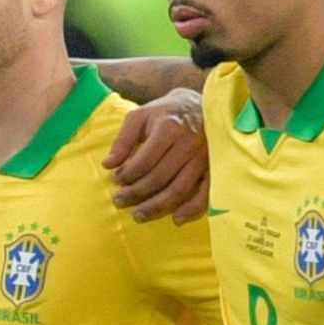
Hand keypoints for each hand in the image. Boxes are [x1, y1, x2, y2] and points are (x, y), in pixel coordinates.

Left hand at [106, 89, 207, 221]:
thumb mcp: (140, 116)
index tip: (116, 180)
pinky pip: (206, 192)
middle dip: (136, 193)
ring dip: (157, 206)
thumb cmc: (165, 113)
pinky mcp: (215, 167)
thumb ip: (123, 139)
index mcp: (170, 129)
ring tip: (138, 215)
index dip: (127, 175)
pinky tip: (177, 219)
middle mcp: (190, 143)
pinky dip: (192, 208)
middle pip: (159, 178)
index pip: (144, 160)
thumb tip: (108, 164)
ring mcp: (205, 157)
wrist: (202, 105)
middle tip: (119, 201)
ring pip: (179, 189)